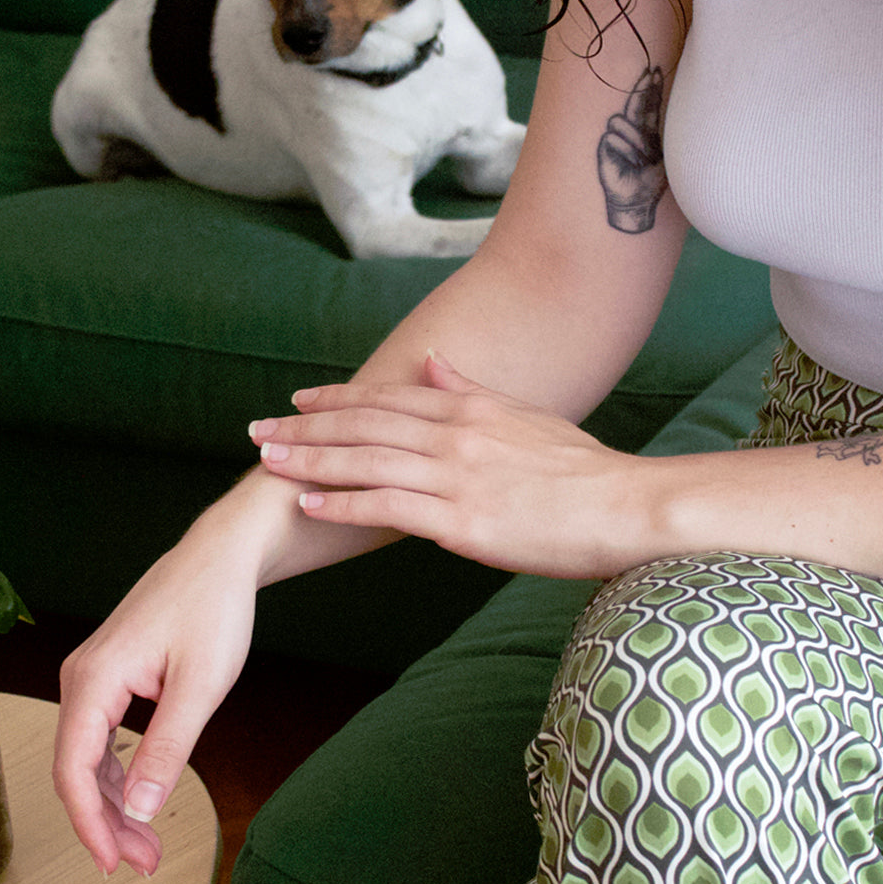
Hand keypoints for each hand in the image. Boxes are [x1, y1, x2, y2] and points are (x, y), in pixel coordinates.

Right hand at [53, 514, 258, 876]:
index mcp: (94, 678)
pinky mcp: (109, 676)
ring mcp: (92, 675)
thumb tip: (137, 808)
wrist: (221, 556)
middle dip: (105, 823)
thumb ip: (167, 748)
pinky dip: (118, 774)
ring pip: (87, 757)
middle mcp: (82, 676)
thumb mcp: (200, 685)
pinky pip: (100, 737)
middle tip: (144, 864)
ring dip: (112, 804)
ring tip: (147, 845)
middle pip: (76, 769)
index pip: (73, 769)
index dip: (89, 825)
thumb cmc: (214, 607)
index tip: (113, 865)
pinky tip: (139, 800)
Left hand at [249, 352, 640, 578]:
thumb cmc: (583, 470)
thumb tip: (432, 362)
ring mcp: (457, 477)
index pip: (388, 398)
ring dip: (310, 460)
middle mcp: (455, 435)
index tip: (298, 401)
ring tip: (267, 462)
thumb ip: (470, 390)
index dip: (337, 399)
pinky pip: (388, 508)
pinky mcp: (462, 522)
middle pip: (364, 425)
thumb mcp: (525, 416)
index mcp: (470, 408)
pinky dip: (344, 503)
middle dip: (305, 427)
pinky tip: (309, 503)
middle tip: (256, 430)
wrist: (626, 507)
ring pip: (366, 462)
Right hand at [598, 65, 666, 233]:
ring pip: (621, 120)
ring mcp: (615, 138)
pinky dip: (624, 149)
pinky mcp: (603, 148)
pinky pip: (612, 137)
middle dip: (641, 87)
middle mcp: (630, 131)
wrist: (635, 203)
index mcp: (647, 132)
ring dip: (635, 137)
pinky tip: (632, 163)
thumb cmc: (651, 184)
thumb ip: (662, 137)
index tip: (655, 71)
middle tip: (650, 71)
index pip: (648, 105)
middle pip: (634, 102)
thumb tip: (678, 112)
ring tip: (643, 157)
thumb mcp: (663, 157)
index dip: (651, 88)